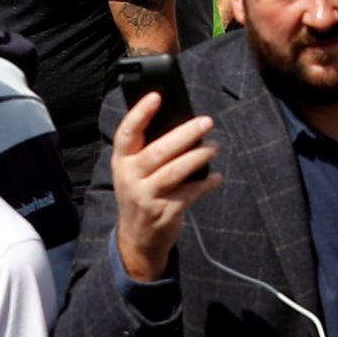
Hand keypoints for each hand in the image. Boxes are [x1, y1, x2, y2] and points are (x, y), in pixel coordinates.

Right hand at [109, 94, 220, 282]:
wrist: (137, 239)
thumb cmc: (142, 193)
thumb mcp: (136, 172)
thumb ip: (150, 150)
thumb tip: (185, 123)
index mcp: (121, 161)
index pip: (126, 133)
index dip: (140, 113)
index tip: (157, 96)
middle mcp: (129, 178)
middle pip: (158, 151)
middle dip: (186, 134)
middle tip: (207, 122)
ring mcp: (145, 197)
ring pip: (175, 171)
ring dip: (199, 156)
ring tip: (215, 147)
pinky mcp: (163, 213)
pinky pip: (189, 194)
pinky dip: (206, 183)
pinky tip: (216, 177)